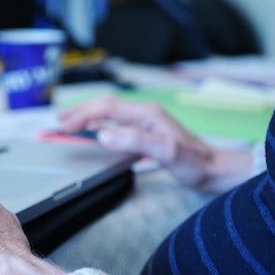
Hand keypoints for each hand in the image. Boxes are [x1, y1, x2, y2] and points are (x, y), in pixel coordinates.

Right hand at [59, 95, 252, 192]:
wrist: (215, 170)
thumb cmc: (194, 163)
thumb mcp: (167, 153)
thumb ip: (137, 142)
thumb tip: (105, 135)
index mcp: (147, 114)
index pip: (107, 107)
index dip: (83, 114)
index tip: (65, 126)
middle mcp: (145, 113)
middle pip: (106, 105)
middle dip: (80, 110)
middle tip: (59, 122)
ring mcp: (146, 122)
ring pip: (110, 112)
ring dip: (88, 115)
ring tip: (69, 122)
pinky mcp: (147, 131)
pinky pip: (117, 121)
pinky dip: (99, 123)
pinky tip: (93, 130)